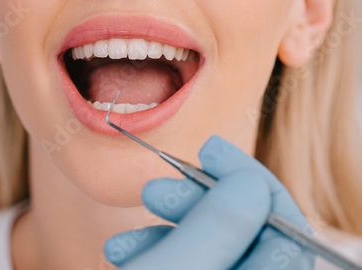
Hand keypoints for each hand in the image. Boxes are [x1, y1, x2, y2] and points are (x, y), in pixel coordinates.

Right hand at [104, 135, 314, 269]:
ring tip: (125, 236)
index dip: (248, 180)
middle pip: (242, 226)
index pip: (284, 225)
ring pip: (208, 239)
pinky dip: (154, 247)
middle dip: (194, 198)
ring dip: (164, 223)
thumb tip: (249, 184)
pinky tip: (121, 250)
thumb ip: (217, 230)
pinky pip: (185, 255)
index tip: (208, 151)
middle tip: (153, 191)